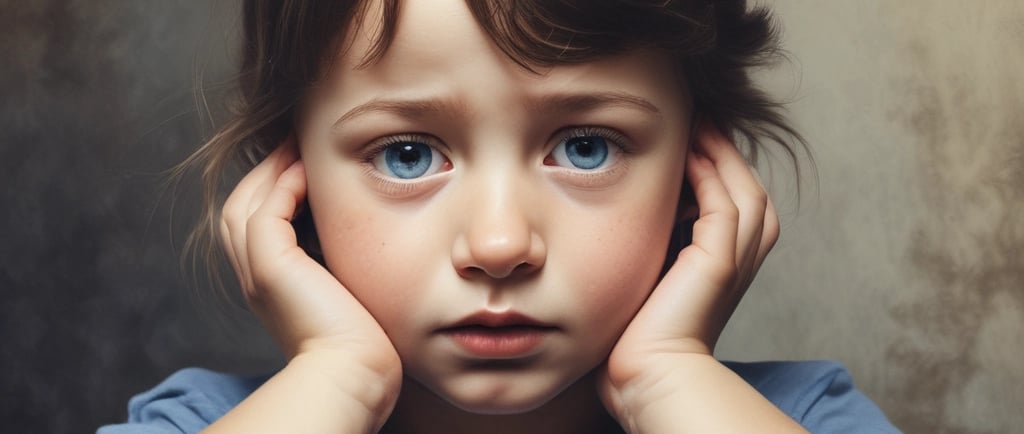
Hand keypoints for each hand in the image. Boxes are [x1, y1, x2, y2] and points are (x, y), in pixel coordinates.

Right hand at [219, 139, 400, 402]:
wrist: (356, 372)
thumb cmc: (365, 340)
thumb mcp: (349, 290)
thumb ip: (342, 262)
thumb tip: (362, 231)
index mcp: (270, 283)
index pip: (258, 220)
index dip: (275, 187)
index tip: (304, 161)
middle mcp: (255, 276)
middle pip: (242, 204)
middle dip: (267, 169)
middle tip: (296, 140)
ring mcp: (257, 271)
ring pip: (247, 201)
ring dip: (273, 168)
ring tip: (299, 143)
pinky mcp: (270, 267)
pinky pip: (266, 210)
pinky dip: (283, 183)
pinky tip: (308, 169)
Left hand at [599, 123, 781, 427]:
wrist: (645, 373)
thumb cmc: (638, 330)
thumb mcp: (650, 270)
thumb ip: (656, 237)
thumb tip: (635, 199)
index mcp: (728, 260)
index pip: (732, 196)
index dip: (715, 162)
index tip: (685, 131)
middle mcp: (741, 257)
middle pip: (746, 184)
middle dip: (723, 147)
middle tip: (696, 113)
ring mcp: (736, 258)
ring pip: (742, 187)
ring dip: (719, 150)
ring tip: (695, 120)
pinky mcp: (720, 260)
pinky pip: (724, 201)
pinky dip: (711, 172)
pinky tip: (688, 149)